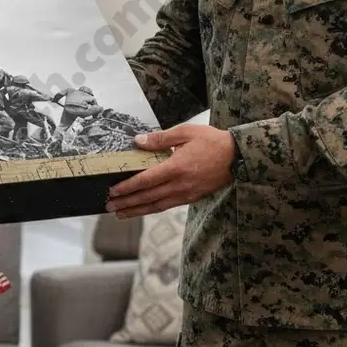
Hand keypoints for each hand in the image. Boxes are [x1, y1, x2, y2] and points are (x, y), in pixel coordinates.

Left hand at [105, 124, 235, 217]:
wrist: (238, 157)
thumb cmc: (212, 141)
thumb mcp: (186, 132)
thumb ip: (160, 138)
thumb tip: (138, 141)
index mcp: (176, 167)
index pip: (146, 181)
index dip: (127, 187)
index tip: (113, 191)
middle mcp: (179, 184)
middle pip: (147, 197)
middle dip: (127, 203)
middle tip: (109, 206)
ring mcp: (186, 193)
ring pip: (156, 206)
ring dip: (137, 210)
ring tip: (120, 214)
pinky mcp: (192, 197)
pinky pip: (168, 205)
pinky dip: (152, 209)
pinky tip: (143, 209)